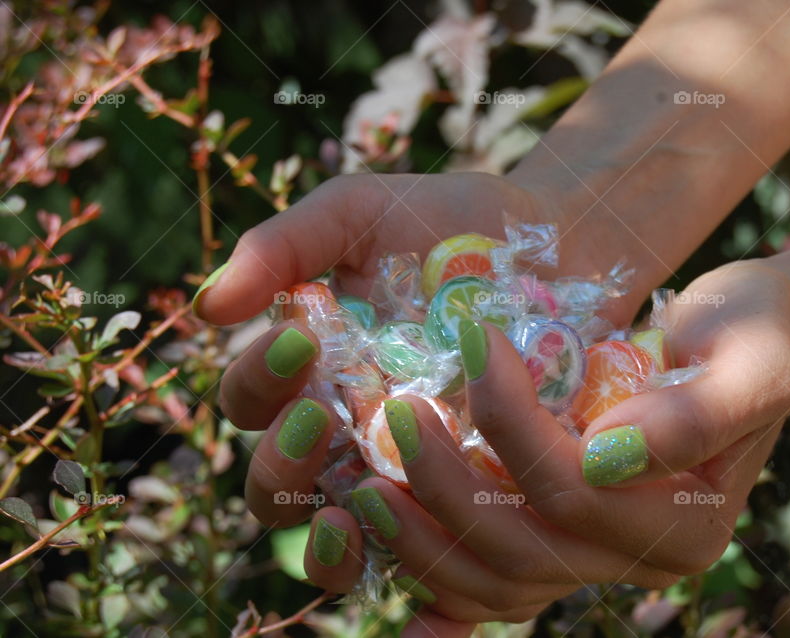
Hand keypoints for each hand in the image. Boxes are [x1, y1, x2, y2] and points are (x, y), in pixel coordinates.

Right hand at [205, 171, 649, 635]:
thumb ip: (284, 246)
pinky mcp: (466, 493)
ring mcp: (406, 468)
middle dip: (280, 464)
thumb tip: (208, 307)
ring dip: (326, 535)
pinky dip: (400, 560)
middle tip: (314, 416)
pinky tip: (408, 535)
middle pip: (276, 485)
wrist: (559, 242)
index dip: (256, 382)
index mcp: (312, 369)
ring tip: (349, 502)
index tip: (298, 340)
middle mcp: (346, 429)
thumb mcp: (360, 212)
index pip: (251, 402)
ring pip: (338, 535)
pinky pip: (419, 553)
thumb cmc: (451, 221)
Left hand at [328, 259, 789, 628]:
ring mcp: (602, 558)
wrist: (761, 337)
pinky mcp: (569, 540)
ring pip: (499, 583)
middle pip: (522, 551)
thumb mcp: (750, 361)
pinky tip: (393, 583)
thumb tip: (602, 460)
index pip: (573, 488)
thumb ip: (693, 418)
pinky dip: (444, 589)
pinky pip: (499, 584)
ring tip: (363, 488)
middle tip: (392, 418)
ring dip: (424, 543)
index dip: (510, 422)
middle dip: (445, 487)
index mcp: (685, 521)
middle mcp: (641, 557)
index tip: (473, 341)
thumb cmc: (757, 333)